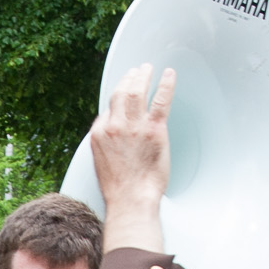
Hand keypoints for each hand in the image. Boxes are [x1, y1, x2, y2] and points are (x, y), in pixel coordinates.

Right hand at [86, 65, 174, 253]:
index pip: (108, 108)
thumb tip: (113, 134)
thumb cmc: (120, 188)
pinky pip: (160, 99)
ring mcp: (134, 126)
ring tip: (148, 68)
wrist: (131, 199)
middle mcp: (114, 126)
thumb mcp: (102, 162)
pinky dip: (165, 84)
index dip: (117, 98)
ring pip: (137, 91)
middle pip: (120, 93)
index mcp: (100, 134)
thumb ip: (106, 143)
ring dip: (143, 76)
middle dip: (129, 78)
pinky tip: (168, 74)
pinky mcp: (154, 130)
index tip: (124, 89)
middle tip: (137, 71)